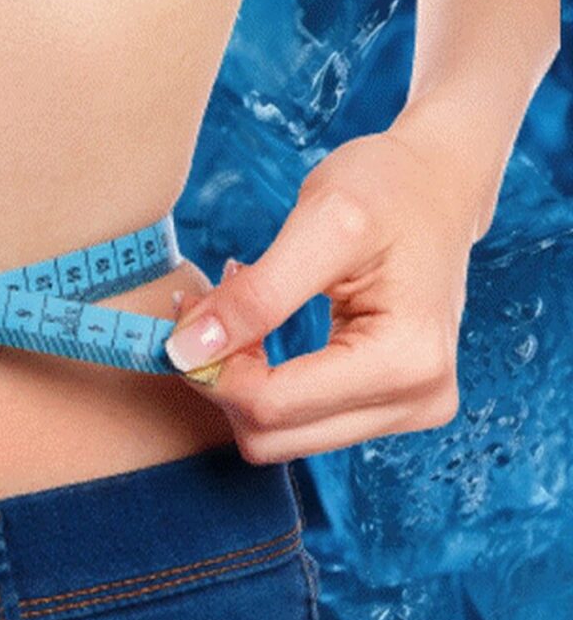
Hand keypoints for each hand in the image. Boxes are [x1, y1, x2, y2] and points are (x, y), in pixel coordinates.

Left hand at [160, 127, 472, 463]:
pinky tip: (260, 330)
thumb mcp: (320, 223)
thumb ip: (256, 295)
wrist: (437, 182)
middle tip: (209, 309)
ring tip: (238, 312)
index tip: (189, 310)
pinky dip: (262, 382)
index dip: (211, 368)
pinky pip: (296, 423)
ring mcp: (406, 412)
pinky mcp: (388, 409)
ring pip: (277, 437)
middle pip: (271, 435)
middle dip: (223, 378)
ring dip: (240, 382)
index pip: (271, 406)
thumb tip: (183, 355)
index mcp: (405, 362)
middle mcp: (416, 402)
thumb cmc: (387, 189)